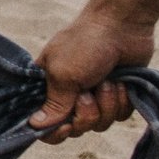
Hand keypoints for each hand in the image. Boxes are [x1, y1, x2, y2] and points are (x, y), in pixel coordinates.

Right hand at [29, 8, 151, 143]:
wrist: (123, 26)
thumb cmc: (85, 45)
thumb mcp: (63, 74)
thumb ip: (53, 104)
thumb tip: (34, 125)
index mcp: (49, 86)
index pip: (44, 122)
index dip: (54, 131)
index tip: (66, 126)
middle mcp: (71, 94)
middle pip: (76, 128)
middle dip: (87, 114)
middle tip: (88, 92)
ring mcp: (96, 96)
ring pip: (101, 124)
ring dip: (107, 104)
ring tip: (108, 81)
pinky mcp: (118, 96)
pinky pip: (120, 117)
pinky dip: (122, 101)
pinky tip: (121, 82)